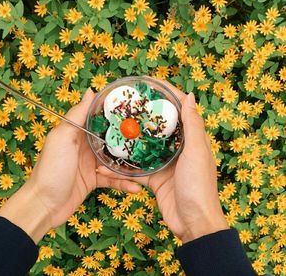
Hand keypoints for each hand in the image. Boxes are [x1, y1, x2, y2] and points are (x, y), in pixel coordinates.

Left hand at [0, 89, 140, 242]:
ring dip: (129, 163)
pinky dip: (123, 183)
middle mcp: (85, 145)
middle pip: (111, 138)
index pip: (99, 117)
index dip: (115, 112)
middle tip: (147, 135)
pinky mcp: (94, 179)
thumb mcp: (62, 138)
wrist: (44, 205)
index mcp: (77, 132)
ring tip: (146, 164)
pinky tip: (136, 187)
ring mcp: (91, 163)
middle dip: (127, 137)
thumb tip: (91, 92)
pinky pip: (113, 179)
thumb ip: (77, 116)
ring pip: (115, 159)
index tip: (134, 107)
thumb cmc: (51, 168)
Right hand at [98, 82, 228, 242]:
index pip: (179, 108)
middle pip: (159, 125)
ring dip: (129, 140)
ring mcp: (164, 163)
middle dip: (143, 113)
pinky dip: (122, 168)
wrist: (193, 223)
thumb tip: (189, 96)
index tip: (149, 83)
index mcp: (191, 139)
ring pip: (143, 147)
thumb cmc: (199, 186)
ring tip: (112, 128)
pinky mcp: (154, 179)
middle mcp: (178, 148)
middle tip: (125, 103)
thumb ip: (192, 125)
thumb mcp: (196, 152)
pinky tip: (106, 165)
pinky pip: (135, 170)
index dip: (166, 93)